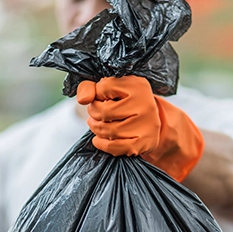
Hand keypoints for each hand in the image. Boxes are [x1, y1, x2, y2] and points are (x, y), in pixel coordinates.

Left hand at [77, 76, 203, 181]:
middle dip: (93, 113)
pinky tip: (98, 139)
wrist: (149, 121)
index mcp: (137, 85)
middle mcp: (145, 103)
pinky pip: (115, 146)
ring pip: (108, 130)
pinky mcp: (144, 142)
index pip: (104, 87)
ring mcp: (146, 124)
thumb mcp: (109, 88)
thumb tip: (83, 99)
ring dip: (96, 129)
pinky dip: (102, 144)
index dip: (96, 94)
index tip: (101, 98)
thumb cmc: (124, 102)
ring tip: (96, 124)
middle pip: (105, 111)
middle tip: (95, 114)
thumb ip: (89, 87)